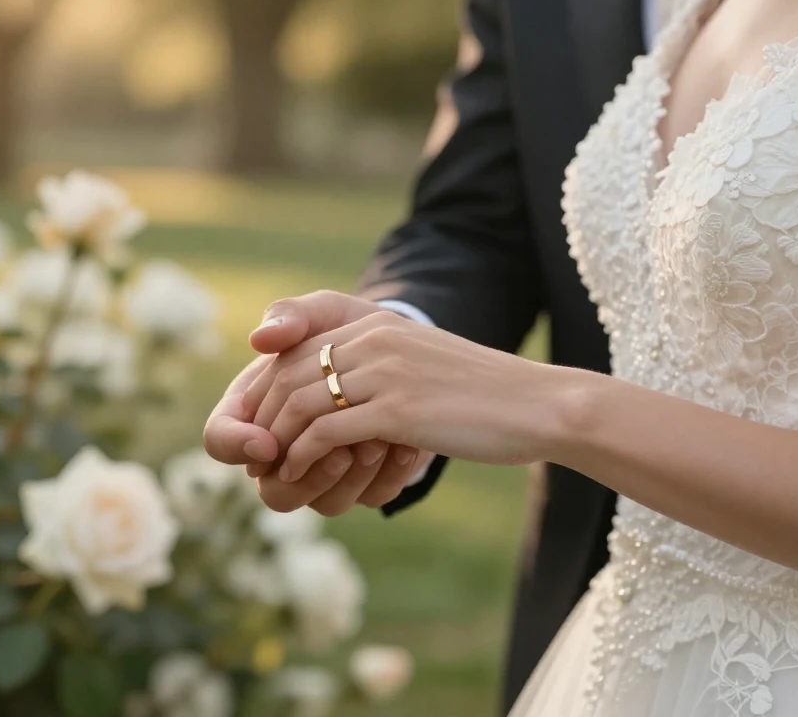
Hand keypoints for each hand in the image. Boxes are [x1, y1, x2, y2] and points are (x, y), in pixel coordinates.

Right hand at [203, 291, 430, 513]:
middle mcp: (286, 452)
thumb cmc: (350, 334)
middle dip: (308, 471)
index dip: (236, 446)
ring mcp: (326, 474)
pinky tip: (405, 442)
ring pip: (326, 504)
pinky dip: (389, 472)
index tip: (265, 441)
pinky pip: (371, 498)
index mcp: (258, 411)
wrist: (404, 355)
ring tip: (380, 436)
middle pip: (273, 492)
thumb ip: (293, 316)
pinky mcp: (366, 484)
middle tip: (341, 447)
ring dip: (353, 473)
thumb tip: (261, 337)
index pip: (221, 441)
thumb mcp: (325, 314)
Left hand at [248, 310, 558, 482]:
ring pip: (301, 402)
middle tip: (258, 454)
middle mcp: (376, 339)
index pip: (298, 349)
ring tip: (275, 470)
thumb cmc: (486, 397)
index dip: (270, 389)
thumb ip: (383, 370)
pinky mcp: (397, 410)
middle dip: (266, 417)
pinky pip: (327, 431)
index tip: (264, 425)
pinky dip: (304, 456)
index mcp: (379, 324)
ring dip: (279, 441)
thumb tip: (348, 402)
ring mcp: (386, 372)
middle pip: (289, 373)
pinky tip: (302, 474)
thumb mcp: (425, 368)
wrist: (539, 405)